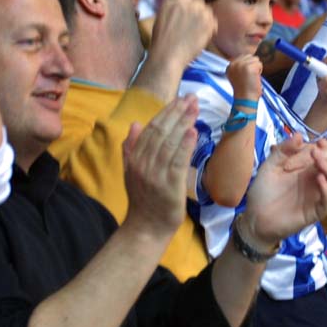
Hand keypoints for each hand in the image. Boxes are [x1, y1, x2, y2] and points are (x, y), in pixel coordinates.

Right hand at [122, 96, 198, 236]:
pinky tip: (193, 132)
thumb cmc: (143, 200)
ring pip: (170, 143)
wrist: (146, 228)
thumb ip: (131, 148)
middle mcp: (142, 164)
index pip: (151, 129)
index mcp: (134, 158)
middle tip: (192, 98)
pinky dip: (185, 146)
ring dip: (183, 123)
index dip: (166, 112)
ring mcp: (155, 175)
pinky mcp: (169, 186)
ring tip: (195, 109)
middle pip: (161, 132)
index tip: (180, 99)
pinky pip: (177, 162)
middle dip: (177, 112)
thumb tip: (134, 123)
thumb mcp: (131, 172)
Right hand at [149, 0, 217, 69]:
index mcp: (172, 1)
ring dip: (205, 21)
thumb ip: (175, 8)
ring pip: (207, 12)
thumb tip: (190, 1)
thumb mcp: (162, 18)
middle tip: (193, 28)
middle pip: (199, 2)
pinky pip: (213, 22)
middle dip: (198, 13)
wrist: (167, 56)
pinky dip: (210, 29)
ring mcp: (198, 12)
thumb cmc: (162, 43)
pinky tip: (201, 38)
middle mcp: (186, 3)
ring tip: (195, 34)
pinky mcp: (208, 23)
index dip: (190, 8)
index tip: (188, 18)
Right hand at [227, 54, 262, 100]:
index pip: (243, 56)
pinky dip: (260, 71)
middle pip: (250, 56)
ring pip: (255, 59)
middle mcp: (234, 64)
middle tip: (249, 77)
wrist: (245, 100)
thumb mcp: (237, 76)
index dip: (248, 66)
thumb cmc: (244, 90)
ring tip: (251, 78)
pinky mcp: (249, 68)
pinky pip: (259, 64)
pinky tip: (254, 79)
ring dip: (256, 68)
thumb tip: (250, 57)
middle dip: (252, 65)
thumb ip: (240, 66)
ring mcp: (241, 65)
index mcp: (229, 66)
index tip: (245, 77)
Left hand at [241, 137, 326, 249]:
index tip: (320, 142)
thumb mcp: (270, 166)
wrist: (254, 216)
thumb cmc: (263, 191)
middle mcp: (317, 182)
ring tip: (319, 162)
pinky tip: (319, 179)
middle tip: (318, 152)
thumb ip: (283, 150)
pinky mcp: (315, 212)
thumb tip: (299, 136)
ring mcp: (317, 197)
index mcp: (309, 169)